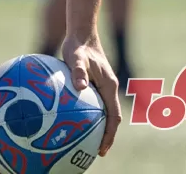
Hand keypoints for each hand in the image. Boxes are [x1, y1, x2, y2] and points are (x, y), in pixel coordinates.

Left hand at [61, 34, 121, 156]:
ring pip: (102, 112)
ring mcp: (101, 87)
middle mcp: (108, 88)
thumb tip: (80, 88)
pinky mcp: (93, 84)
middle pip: (110, 118)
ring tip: (84, 142)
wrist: (81, 33)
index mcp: (109, 86)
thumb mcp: (75, 57)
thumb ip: (78, 71)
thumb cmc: (77, 45)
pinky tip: (71, 120)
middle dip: (105, 136)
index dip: (110, 135)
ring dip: (97, 127)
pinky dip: (87, 115)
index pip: (113, 117)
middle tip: (94, 151)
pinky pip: (92, 103)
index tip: (102, 149)